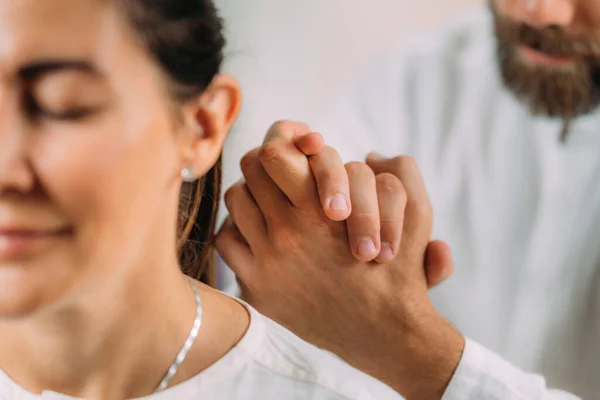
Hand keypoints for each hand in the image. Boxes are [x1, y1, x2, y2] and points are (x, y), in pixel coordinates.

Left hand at [216, 121, 462, 398]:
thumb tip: (369, 155)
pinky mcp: (257, 287)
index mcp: (321, 209)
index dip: (283, 138)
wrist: (385, 334)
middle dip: (269, 161)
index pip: (274, 152)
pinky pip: (225, 240)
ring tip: (275, 198)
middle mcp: (288, 232)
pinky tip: (260, 230)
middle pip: (251, 170)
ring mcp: (267, 261)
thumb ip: (400, 171)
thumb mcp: (418, 215)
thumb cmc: (400, 273)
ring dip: (254, 191)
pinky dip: (238, 228)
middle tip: (286, 168)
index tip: (299, 145)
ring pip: (236, 199)